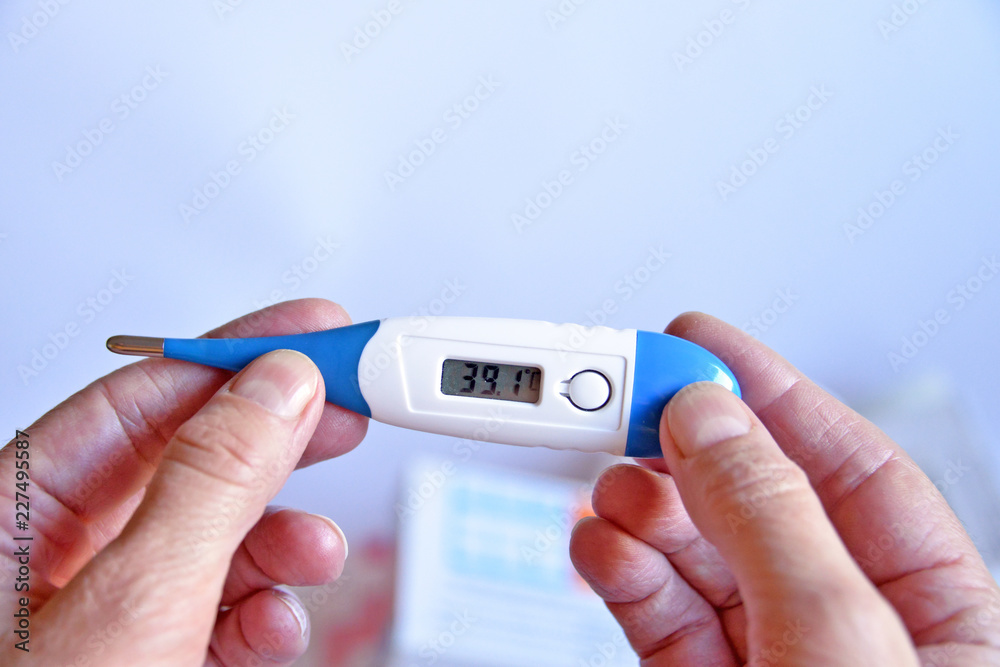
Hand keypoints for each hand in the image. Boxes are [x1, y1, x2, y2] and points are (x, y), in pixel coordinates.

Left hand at [1, 299, 367, 665]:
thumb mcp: (133, 601)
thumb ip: (209, 485)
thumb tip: (276, 390)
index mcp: (13, 517)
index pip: (137, 399)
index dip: (235, 358)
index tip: (313, 336)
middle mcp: (59, 556)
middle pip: (191, 458)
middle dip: (278, 442)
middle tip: (345, 411)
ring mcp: (109, 609)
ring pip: (220, 535)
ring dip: (284, 541)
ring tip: (315, 549)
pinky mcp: (155, 653)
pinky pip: (225, 605)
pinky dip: (267, 609)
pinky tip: (277, 621)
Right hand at [570, 312, 999, 665]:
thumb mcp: (839, 639)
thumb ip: (770, 520)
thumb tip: (706, 416)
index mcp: (940, 616)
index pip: (857, 470)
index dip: (775, 396)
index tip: (702, 344)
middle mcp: (851, 631)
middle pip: (759, 503)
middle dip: (688, 448)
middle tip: (627, 399)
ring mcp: (772, 661)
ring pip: (697, 557)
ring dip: (642, 508)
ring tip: (612, 484)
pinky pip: (657, 612)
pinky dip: (619, 568)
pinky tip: (602, 541)